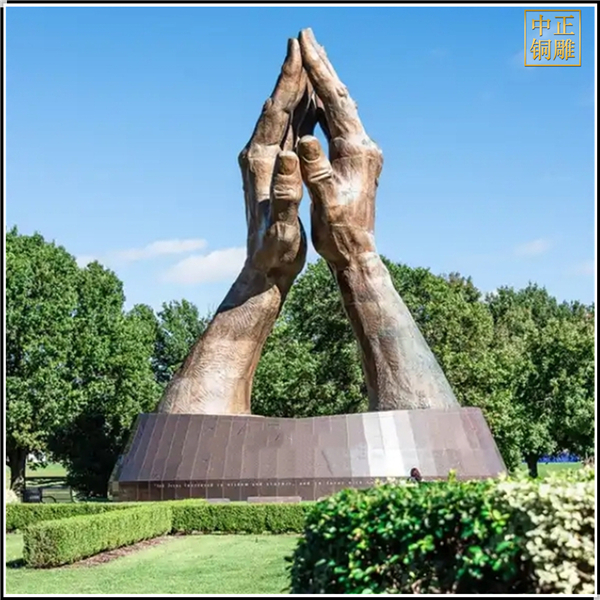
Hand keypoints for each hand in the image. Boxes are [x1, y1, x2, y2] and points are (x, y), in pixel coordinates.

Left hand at [238, 38, 308, 287]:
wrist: (265, 267)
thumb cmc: (274, 250)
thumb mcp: (281, 226)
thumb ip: (284, 193)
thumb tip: (290, 155)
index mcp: (260, 163)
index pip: (274, 113)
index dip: (286, 81)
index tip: (296, 51)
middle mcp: (258, 158)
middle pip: (277, 108)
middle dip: (290, 77)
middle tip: (303, 45)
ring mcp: (265, 165)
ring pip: (284, 120)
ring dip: (297, 94)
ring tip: (312, 70)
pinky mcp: (274, 173)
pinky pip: (289, 137)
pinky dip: (301, 118)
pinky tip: (314, 111)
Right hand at [294, 29, 458, 411]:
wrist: (358, 255)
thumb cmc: (340, 235)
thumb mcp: (326, 204)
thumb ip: (317, 172)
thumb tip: (307, 138)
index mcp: (356, 152)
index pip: (337, 102)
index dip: (320, 72)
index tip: (306, 44)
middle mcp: (364, 148)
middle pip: (343, 98)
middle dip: (324, 68)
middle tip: (308, 39)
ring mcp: (363, 155)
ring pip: (343, 111)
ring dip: (327, 86)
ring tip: (311, 63)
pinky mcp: (359, 164)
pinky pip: (341, 128)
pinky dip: (328, 110)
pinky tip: (318, 107)